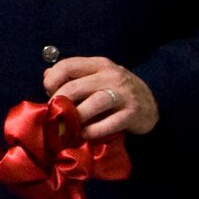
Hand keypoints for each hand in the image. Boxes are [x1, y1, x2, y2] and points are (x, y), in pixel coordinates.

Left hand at [42, 56, 157, 140]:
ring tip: (69, 126)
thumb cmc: (115, 92)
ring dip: (76, 117)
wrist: (151, 105)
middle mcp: (111, 75)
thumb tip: (47, 76)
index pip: (67, 65)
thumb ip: (73, 77)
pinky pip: (109, 123)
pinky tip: (86, 134)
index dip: (52, 81)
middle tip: (55, 116)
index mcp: (99, 64)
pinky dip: (93, 130)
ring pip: (94, 103)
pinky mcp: (132, 113)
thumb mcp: (96, 78)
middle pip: (76, 87)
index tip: (49, 95)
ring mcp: (124, 94)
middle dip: (59, 103)